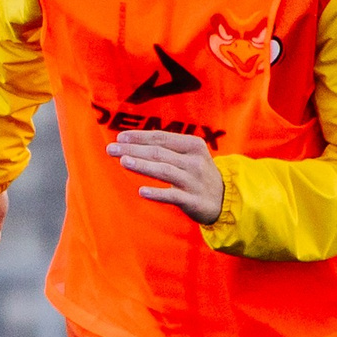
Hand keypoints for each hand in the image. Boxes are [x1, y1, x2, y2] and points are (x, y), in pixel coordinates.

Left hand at [110, 130, 224, 222]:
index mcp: (193, 145)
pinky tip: (141, 191)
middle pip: (159, 153)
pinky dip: (157, 193)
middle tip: (111, 148)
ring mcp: (194, 181)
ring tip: (123, 162)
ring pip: (164, 171)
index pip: (162, 138)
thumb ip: (167, 148)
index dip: (140, 137)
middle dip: (133, 149)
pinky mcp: (193, 200)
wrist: (225, 199)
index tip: (119, 137)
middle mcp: (194, 161)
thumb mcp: (189, 155)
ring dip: (142, 166)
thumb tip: (133, 142)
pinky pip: (173, 195)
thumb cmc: (197, 174)